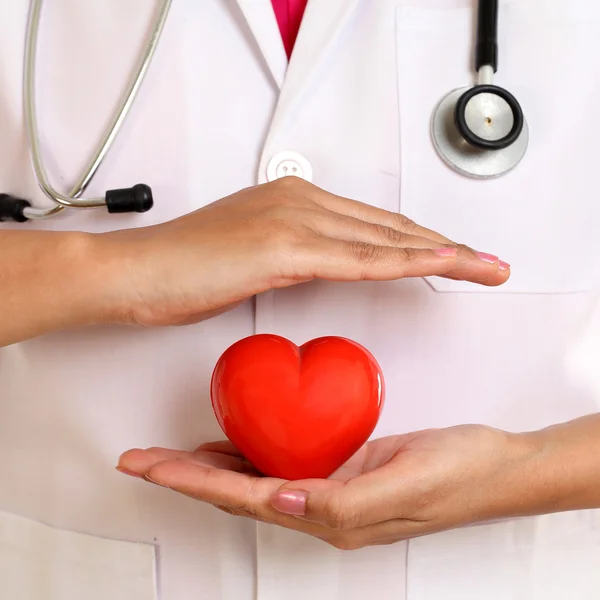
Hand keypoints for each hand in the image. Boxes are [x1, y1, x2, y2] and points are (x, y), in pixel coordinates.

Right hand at [101, 177, 508, 326]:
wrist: (131, 273)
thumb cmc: (179, 270)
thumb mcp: (249, 258)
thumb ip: (292, 256)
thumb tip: (319, 267)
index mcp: (292, 201)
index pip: (372, 224)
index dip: (418, 241)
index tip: (451, 257)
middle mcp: (298, 201)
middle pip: (389, 226)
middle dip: (445, 247)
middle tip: (486, 263)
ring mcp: (292, 220)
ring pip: (384, 239)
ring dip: (442, 255)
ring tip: (484, 268)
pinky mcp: (283, 248)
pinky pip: (359, 259)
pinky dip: (406, 262)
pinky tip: (441, 265)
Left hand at [117, 425, 542, 549]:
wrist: (494, 465)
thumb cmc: (458, 476)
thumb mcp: (404, 487)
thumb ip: (343, 502)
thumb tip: (283, 500)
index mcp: (330, 516)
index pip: (244, 499)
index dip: (192, 482)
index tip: (150, 467)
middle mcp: (322, 506)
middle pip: (236, 492)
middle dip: (185, 476)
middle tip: (142, 458)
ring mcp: (330, 486)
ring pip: (253, 478)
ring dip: (209, 467)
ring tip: (170, 455)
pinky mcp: (342, 466)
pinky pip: (282, 459)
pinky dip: (249, 452)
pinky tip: (234, 442)